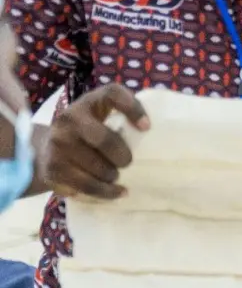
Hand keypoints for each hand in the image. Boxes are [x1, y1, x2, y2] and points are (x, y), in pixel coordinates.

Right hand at [38, 85, 149, 199]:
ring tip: (116, 176)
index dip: (132, 108)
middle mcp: (69, 119)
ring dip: (113, 176)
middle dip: (122, 156)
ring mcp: (58, 144)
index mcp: (89, 102)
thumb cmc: (89, 131)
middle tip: (127, 162)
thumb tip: (148, 130)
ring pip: (98, 168)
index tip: (147, 127)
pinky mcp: (52, 169)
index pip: (112, 95)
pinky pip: (86, 186)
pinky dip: (106, 192)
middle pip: (105, 140)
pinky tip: (116, 192)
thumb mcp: (104, 116)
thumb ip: (125, 116)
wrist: (46, 148)